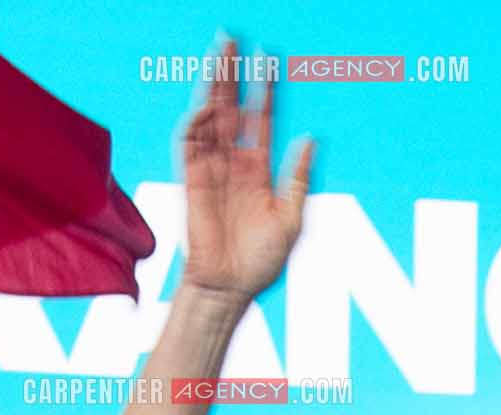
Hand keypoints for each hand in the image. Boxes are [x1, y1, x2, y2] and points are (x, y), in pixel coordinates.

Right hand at [176, 39, 312, 304]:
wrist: (230, 288)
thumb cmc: (261, 261)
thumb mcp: (291, 218)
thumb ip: (298, 177)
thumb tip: (310, 139)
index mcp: (259, 171)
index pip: (260, 120)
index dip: (265, 91)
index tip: (270, 61)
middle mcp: (234, 165)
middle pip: (231, 108)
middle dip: (232, 74)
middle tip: (233, 39)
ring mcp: (212, 171)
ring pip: (210, 118)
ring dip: (213, 86)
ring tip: (218, 53)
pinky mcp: (193, 183)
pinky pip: (191, 146)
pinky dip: (197, 124)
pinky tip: (206, 103)